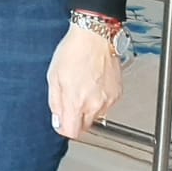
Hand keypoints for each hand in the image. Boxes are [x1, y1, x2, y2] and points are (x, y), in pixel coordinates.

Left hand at [49, 23, 123, 138]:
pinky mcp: (117, 94)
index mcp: (76, 101)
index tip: (60, 122)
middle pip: (85, 127)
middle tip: (70, 101)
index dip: (63, 128)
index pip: (72, 132)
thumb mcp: (53, 77)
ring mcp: (108, 100)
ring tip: (82, 88)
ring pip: (96, 116)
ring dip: (87, 109)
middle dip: (75, 119)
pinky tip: (93, 85)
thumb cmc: (73, 52)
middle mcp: (95, 104)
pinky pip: (106, 106)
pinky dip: (99, 100)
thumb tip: (58, 121)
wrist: (95, 38)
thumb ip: (55, 102)